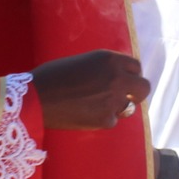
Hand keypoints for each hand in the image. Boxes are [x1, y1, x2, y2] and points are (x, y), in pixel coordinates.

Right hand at [31, 51, 149, 130]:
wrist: (34, 98)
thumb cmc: (53, 77)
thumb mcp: (84, 62)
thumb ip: (104, 68)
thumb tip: (119, 77)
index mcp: (109, 59)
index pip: (136, 66)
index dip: (130, 74)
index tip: (124, 80)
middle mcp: (116, 77)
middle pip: (144, 87)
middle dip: (137, 92)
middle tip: (126, 96)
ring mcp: (113, 100)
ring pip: (129, 107)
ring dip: (118, 106)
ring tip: (96, 105)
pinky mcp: (106, 119)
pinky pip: (113, 119)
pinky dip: (102, 118)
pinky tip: (84, 114)